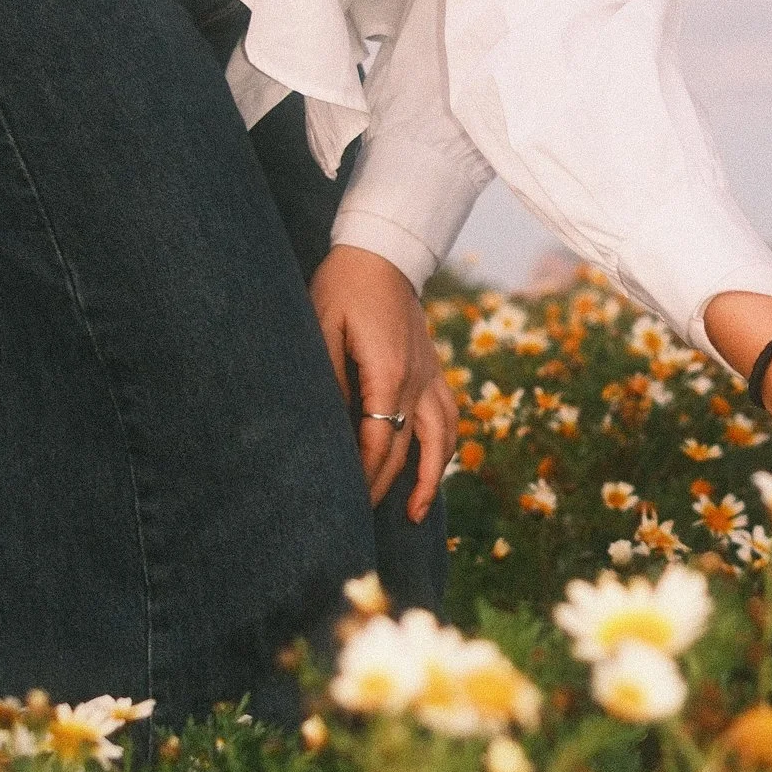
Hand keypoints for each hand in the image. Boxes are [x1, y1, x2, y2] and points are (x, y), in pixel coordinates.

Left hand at [311, 248, 460, 523]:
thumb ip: (328, 377)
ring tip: (416, 513)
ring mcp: (431, 375)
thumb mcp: (322, 326)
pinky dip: (444, 447)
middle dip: (387, 487)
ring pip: (442, 438)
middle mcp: (418, 381)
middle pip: (406, 449)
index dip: (363, 477)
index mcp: (390, 374)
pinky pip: (449, 417)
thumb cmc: (344, 286)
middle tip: (362, 520)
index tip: (347, 503)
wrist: (383, 251)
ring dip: (431, 478)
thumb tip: (328, 424)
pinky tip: (433, 464)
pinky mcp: (433, 369)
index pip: (378, 442)